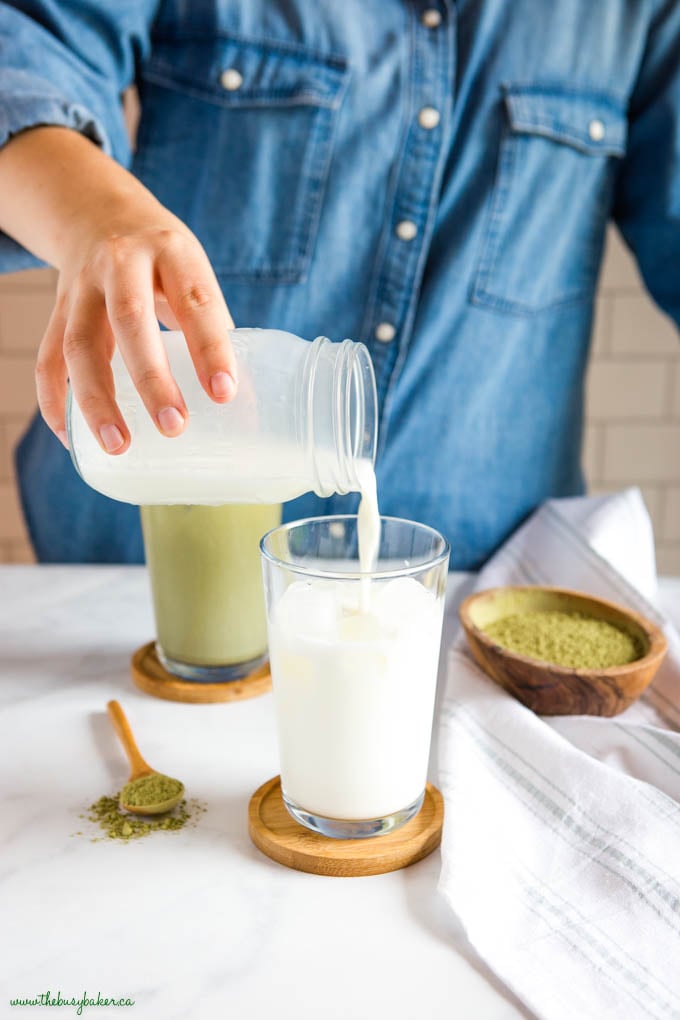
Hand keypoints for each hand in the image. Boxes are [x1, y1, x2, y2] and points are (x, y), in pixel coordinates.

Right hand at [0, 126, 236, 453]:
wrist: (99, 212)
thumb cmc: (164, 260)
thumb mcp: (194, 273)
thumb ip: (212, 329)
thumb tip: (243, 407)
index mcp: (172, 253)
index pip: (194, 302)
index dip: (211, 349)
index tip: (224, 394)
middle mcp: (122, 263)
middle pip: (130, 319)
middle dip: (151, 378)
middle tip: (173, 426)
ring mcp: (81, 286)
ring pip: (79, 345)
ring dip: (96, 400)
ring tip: (119, 446)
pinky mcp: (56, 310)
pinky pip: (48, 358)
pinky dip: (55, 400)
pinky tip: (71, 438)